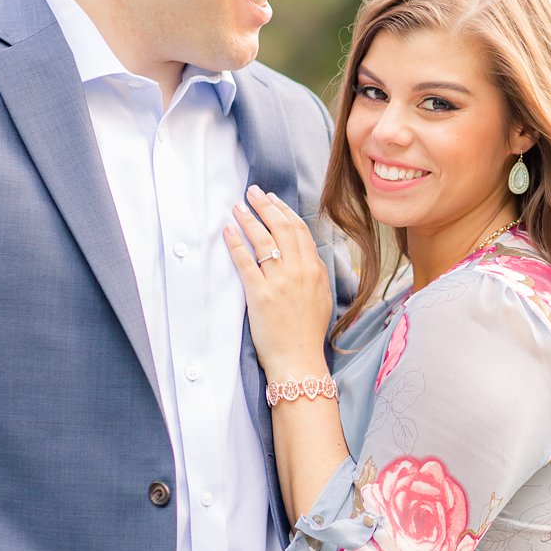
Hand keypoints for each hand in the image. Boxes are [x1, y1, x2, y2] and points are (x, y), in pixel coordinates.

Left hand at [224, 185, 333, 376]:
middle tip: (253, 192)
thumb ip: (314, 274)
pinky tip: (228, 231)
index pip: (300, 231)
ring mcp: (280, 281)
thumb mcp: (321, 298)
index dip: (285, 211)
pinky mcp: (260, 294)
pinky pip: (245, 261)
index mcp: (315, 270)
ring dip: (249, 218)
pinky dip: (236, 243)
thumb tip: (305, 257)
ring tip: (237, 207)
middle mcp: (299, 271)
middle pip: (282, 227)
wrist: (299, 359)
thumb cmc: (307, 333)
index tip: (273, 200)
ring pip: (263, 239)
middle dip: (266, 205)